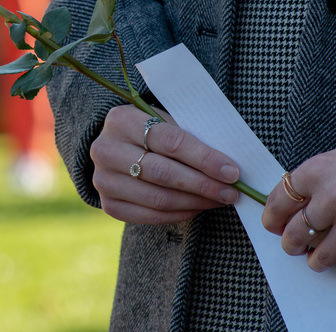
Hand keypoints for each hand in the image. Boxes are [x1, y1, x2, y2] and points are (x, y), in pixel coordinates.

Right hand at [90, 104, 239, 224]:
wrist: (120, 146)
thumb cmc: (153, 130)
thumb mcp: (167, 121)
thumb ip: (191, 136)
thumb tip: (228, 167)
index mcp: (121, 119)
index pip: (169, 141)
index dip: (203, 158)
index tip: (232, 171)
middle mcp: (105, 149)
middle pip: (163, 172)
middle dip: (203, 184)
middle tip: (231, 192)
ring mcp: (103, 179)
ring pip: (158, 198)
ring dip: (195, 202)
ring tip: (219, 200)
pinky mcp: (109, 204)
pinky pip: (150, 216)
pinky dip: (179, 214)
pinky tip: (197, 207)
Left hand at [262, 117, 335, 271]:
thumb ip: (315, 182)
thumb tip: (296, 207)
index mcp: (314, 172)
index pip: (277, 205)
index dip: (272, 220)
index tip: (273, 227)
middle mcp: (330, 198)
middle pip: (294, 234)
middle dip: (291, 244)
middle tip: (293, 247)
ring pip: (321, 255)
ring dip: (317, 259)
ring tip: (317, 258)